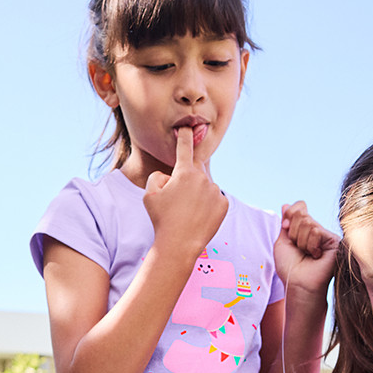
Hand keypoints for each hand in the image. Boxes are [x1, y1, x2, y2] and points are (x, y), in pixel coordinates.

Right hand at [142, 125, 228, 256]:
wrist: (179, 245)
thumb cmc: (161, 220)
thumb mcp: (149, 195)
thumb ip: (158, 177)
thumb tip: (169, 176)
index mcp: (184, 173)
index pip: (185, 148)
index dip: (185, 136)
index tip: (187, 127)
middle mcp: (203, 178)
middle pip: (196, 168)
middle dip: (188, 176)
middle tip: (179, 196)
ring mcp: (215, 191)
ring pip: (205, 186)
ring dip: (197, 193)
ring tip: (186, 213)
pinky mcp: (224, 205)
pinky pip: (214, 199)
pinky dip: (207, 205)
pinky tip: (197, 217)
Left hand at [275, 200, 338, 294]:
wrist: (299, 283)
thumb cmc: (289, 267)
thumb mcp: (282, 242)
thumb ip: (286, 223)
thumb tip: (286, 205)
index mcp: (304, 229)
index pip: (298, 207)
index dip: (289, 216)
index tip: (286, 230)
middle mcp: (317, 230)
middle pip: (301, 214)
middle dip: (293, 232)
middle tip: (298, 248)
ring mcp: (326, 234)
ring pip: (308, 223)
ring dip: (301, 241)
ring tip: (307, 254)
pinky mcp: (334, 240)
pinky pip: (316, 231)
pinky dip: (310, 245)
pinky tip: (316, 256)